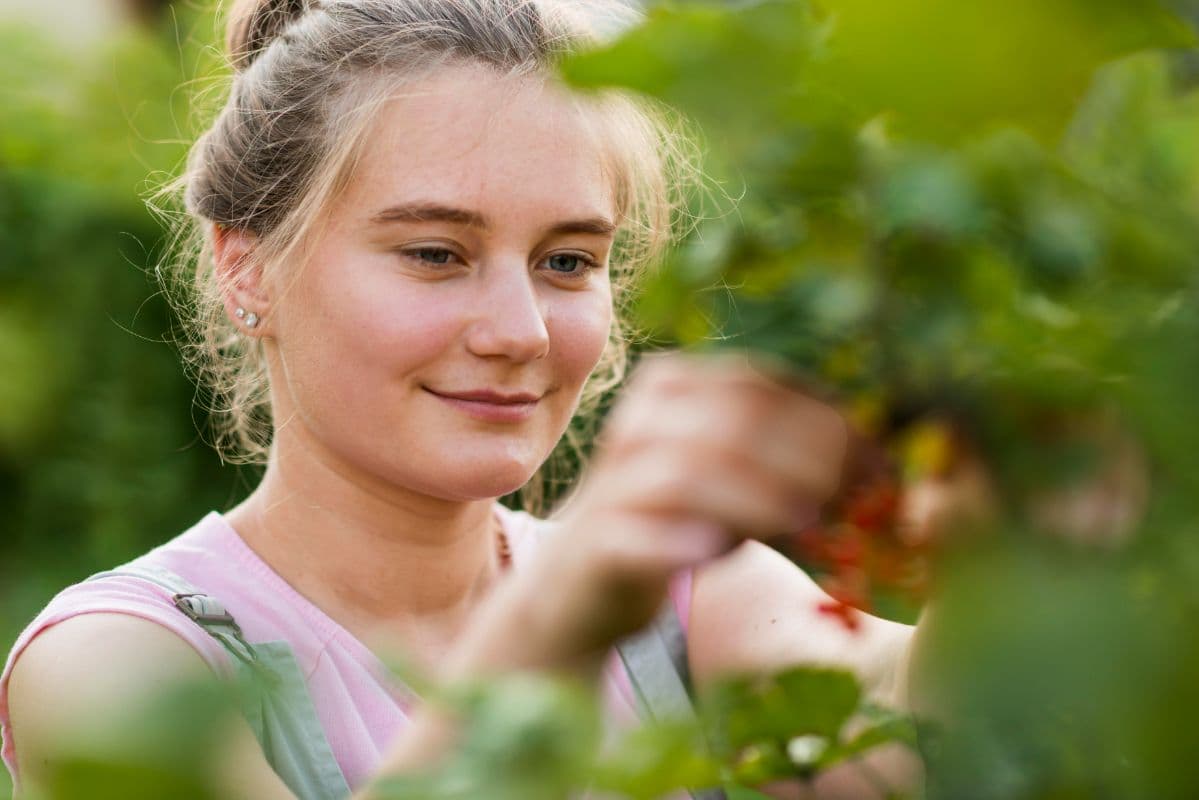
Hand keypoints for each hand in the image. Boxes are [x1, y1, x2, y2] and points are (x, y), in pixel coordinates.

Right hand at [522, 351, 848, 664]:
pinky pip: (636, 536)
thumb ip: (779, 451)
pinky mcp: (594, 544)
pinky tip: (717, 552)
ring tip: (813, 526)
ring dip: (758, 498)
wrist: (577, 590)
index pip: (756, 383)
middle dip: (807, 456)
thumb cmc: (673, 524)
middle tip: (860, 497)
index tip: (880, 459)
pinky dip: (680, 543)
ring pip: (688, 472)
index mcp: (669, 388)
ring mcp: (610, 484)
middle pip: (730, 421)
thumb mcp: (728, 475)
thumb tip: (875, 450)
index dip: (826, 417)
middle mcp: (636, 424)